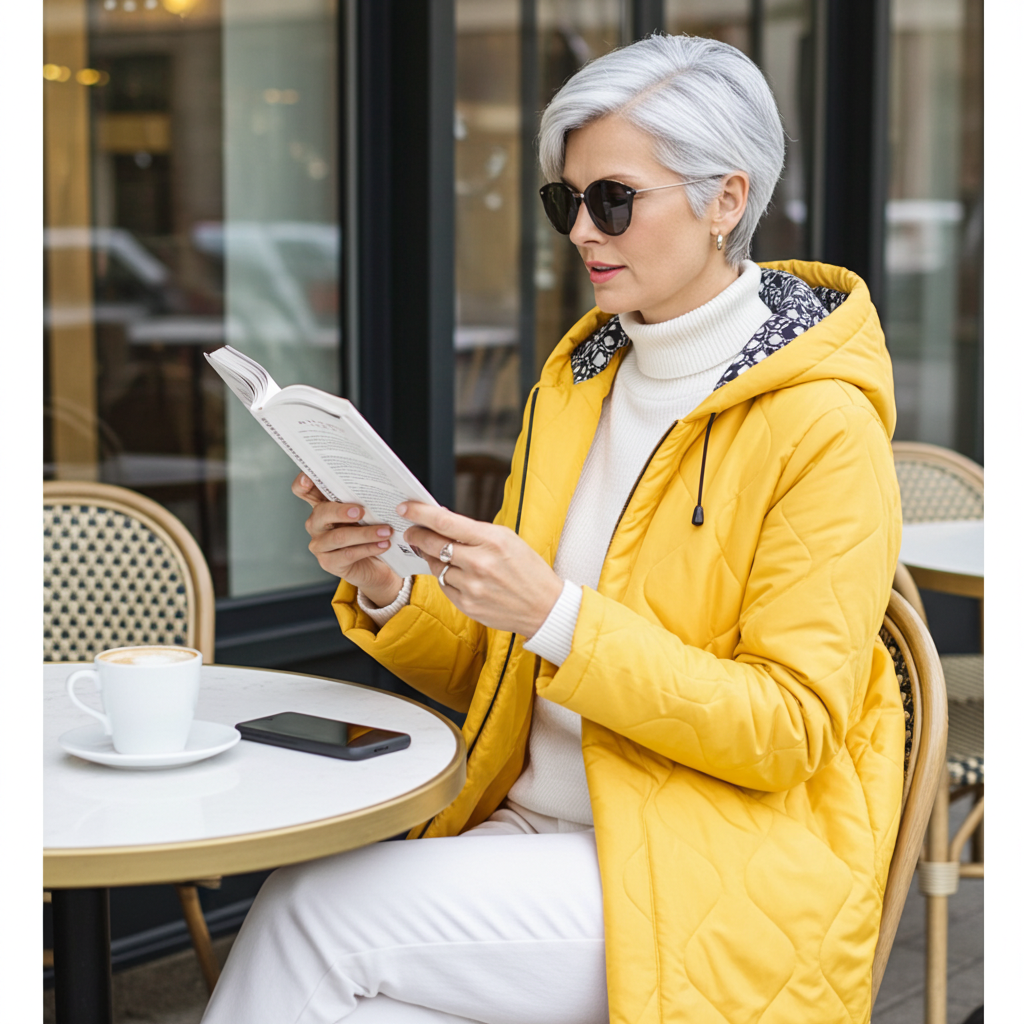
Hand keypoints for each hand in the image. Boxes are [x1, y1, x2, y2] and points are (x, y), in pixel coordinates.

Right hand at [291, 474, 402, 606]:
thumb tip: (378, 489)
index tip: (309, 481)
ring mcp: (319, 545)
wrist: (376, 565)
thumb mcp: (367, 514)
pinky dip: (368, 548)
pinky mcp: (328, 562)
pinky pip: (348, 554)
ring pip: (339, 537)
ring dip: (365, 533)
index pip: (304, 491)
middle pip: (321, 513)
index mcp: (323, 506)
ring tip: (385, 531)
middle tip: (362, 511)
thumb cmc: (368, 533)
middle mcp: (316, 524)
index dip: (302, 483)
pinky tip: (382, 545)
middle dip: (341, 511)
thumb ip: (364, 500)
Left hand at [400, 501, 563, 636]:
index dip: (420, 513)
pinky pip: (443, 584)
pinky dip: (445, 576)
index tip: (405, 508)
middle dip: (416, 534)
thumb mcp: (507, 539)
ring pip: (435, 565)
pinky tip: (456, 573)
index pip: (445, 522)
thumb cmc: (527, 569)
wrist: (544, 607)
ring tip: (442, 553)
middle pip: (432, 543)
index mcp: (492, 540)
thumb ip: (474, 530)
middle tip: (410, 530)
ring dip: (432, 557)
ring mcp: (471, 586)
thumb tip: (441, 519)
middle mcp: (479, 563)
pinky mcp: (467, 604)